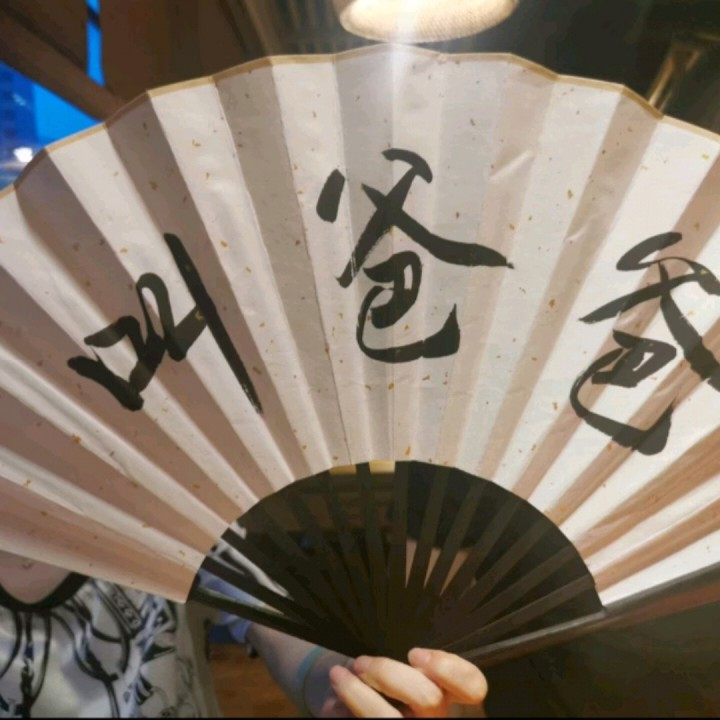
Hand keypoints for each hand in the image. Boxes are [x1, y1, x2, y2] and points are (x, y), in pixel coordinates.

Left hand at [321, 648, 486, 717]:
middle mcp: (434, 717)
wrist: (351, 704)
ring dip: (357, 694)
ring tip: (338, 675)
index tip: (415, 653)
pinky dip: (343, 708)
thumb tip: (396, 636)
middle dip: (388, 673)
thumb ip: (407, 657)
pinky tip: (334, 697)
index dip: (450, 670)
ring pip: (389, 719)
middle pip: (427, 697)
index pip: (473, 686)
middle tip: (362, 661)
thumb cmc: (380, 676)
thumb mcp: (397, 662)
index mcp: (445, 691)